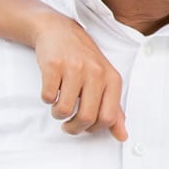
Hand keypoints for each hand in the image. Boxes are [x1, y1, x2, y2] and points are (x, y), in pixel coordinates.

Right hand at [29, 12, 127, 140]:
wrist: (59, 31)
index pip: (109, 117)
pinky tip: (51, 89)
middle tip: (68, 125)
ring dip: (58, 114)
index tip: (85, 126)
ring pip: (64, 109)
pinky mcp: (53, 65)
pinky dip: (47, 98)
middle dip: (74, 127)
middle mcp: (96, 72)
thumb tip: (122, 137)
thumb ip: (114, 110)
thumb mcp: (105, 81)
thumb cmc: (83, 60)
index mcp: (112, 79)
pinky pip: (48, 96)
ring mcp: (74, 67)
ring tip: (59, 106)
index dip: (94, 129)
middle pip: (87, 117)